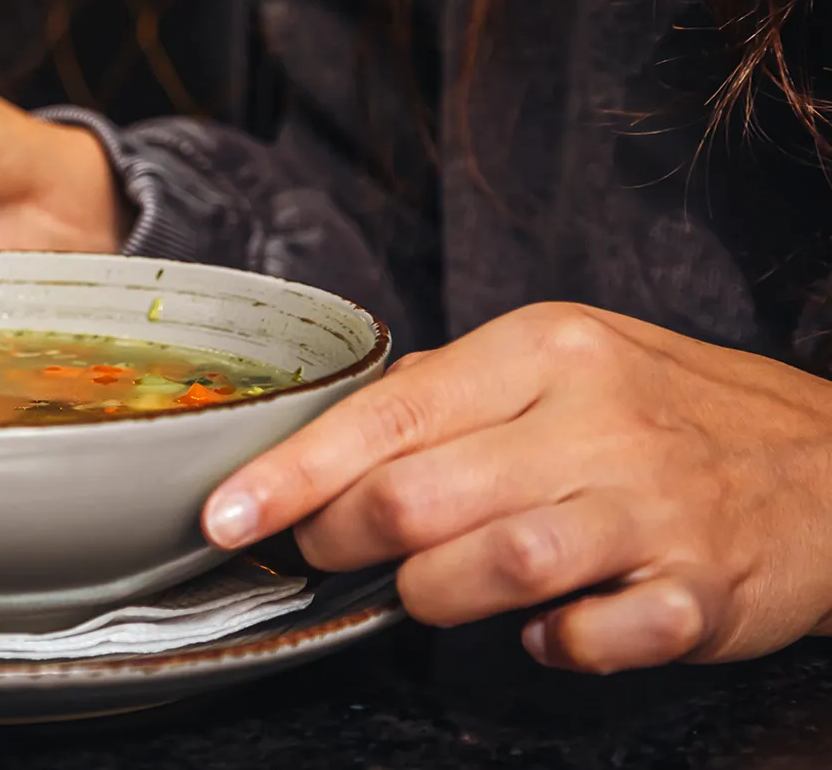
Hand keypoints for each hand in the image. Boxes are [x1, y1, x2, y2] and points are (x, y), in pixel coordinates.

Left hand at [202, 302, 831, 673]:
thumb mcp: (560, 362)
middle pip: (421, 495)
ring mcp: (654, 506)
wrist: (830, 462)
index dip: (294, 473)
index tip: (226, 515)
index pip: (388, 414)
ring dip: (433, 594)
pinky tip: (548, 631)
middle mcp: (596, 419)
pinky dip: (555, 646)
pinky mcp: (703, 589)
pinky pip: (597, 637)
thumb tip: (331, 431)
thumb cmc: (667, 411)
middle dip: (346, 538)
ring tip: (427, 590)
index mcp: (544, 351)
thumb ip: (446, 392)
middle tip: (328, 552)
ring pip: (495, 563)